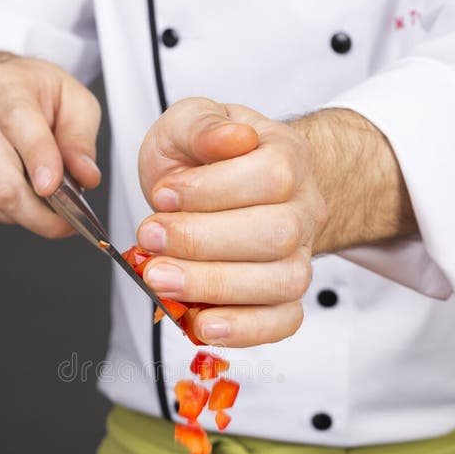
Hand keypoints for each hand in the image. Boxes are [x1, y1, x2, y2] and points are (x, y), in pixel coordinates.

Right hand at [0, 52, 101, 237]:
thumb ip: (82, 138)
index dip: (38, 160)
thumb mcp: (72, 100)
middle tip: (69, 222)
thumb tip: (86, 176)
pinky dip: (11, 211)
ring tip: (45, 195)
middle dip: (43, 215)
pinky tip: (20, 189)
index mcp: (3, 86)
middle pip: (4, 184)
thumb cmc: (30, 95)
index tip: (54, 187)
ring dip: (30, 212)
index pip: (18, 123)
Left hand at [137, 98, 326, 347]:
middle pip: (278, 234)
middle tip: (151, 241)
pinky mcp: (285, 296)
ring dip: (215, 286)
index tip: (163, 196)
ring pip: (283, 281)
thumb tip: (229, 138)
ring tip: (161, 280)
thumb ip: (201, 125)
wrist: (218, 186)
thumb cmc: (203, 158)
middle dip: (204, 243)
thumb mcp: (188, 124)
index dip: (212, 191)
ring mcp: (300, 255)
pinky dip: (245, 329)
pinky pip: (284, 321)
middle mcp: (304, 209)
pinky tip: (203, 324)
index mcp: (287, 157)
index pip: (271, 176)